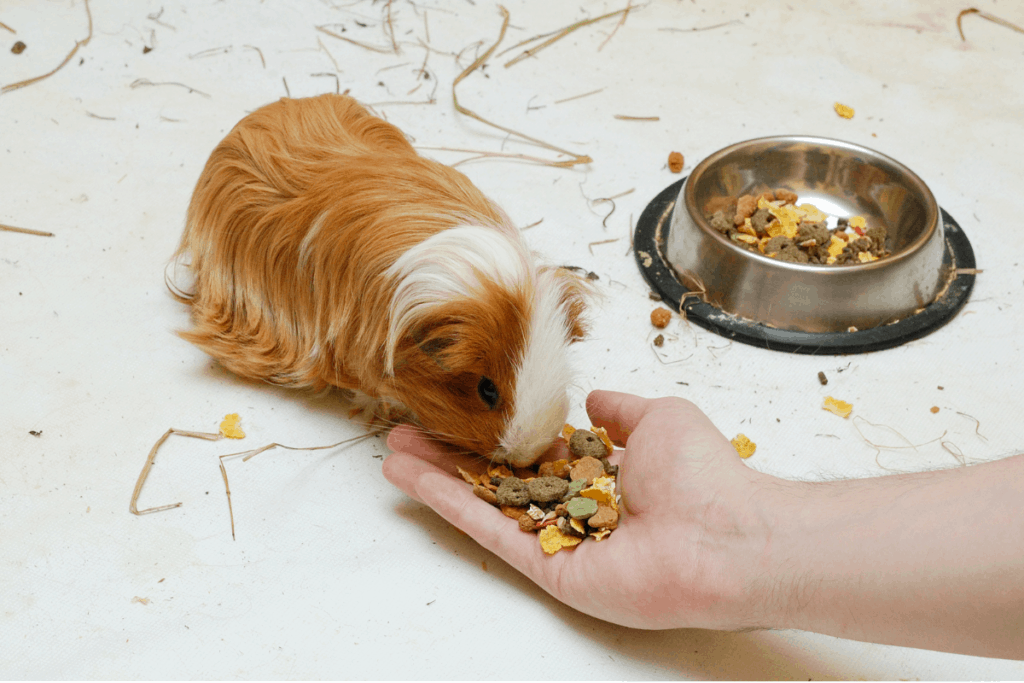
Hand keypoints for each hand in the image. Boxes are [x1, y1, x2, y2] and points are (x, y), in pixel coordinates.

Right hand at [383, 389, 773, 629]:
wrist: (725, 535)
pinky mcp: (550, 570)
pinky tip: (415, 481)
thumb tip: (594, 400)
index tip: (459, 413)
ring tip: (392, 454)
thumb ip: (620, 410)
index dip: (494, 433)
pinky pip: (493, 533)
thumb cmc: (703, 475)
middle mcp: (574, 509)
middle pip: (498, 479)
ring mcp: (559, 541)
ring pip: (486, 505)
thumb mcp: (660, 418)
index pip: (533, 453)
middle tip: (407, 433)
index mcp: (601, 475)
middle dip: (451, 455)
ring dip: (437, 479)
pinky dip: (451, 506)